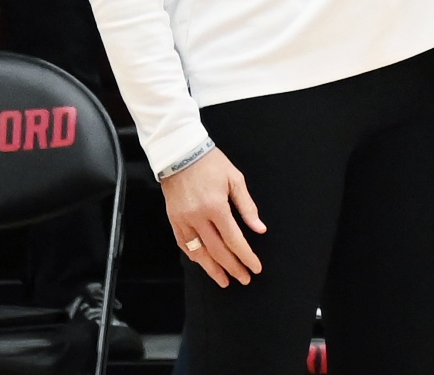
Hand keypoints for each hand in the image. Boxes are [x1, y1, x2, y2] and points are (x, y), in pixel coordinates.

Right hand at [161, 148, 265, 286]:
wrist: (181, 153)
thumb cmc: (210, 163)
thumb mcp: (234, 179)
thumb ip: (247, 206)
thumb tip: (259, 228)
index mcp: (216, 206)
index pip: (234, 239)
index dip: (246, 256)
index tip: (255, 267)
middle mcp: (198, 217)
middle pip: (217, 251)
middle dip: (232, 267)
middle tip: (244, 278)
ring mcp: (183, 221)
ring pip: (199, 253)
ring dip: (213, 269)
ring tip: (225, 281)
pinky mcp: (174, 220)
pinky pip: (184, 245)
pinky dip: (196, 257)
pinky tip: (204, 263)